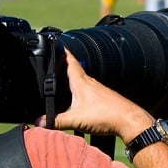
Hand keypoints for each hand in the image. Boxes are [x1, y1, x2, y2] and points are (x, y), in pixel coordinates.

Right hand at [36, 50, 152, 141]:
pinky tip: (80, 101)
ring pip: (82, 81)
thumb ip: (56, 121)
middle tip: (57, 62)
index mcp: (81, 82)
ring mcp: (98, 90)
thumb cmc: (106, 114)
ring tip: (65, 80)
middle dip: (65, 65)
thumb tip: (39, 122)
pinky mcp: (104, 99)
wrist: (128, 120)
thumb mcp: (76, 120)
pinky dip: (81, 91)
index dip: (62, 53)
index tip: (56, 44)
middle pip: (75, 70)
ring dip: (74, 79)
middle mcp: (90, 83)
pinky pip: (89, 91)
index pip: (70, 62)